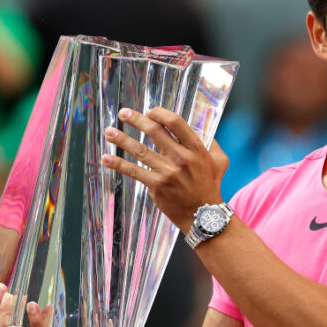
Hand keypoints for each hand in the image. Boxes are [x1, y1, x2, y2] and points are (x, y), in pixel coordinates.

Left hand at [101, 107, 228, 230]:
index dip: (159, 113)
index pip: (175, 122)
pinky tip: (106, 158)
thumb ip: (211, 143)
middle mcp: (181, 157)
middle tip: (123, 113)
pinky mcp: (157, 185)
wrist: (203, 214)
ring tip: (108, 131)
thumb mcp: (219, 161)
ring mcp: (168, 172)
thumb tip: (202, 127)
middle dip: (136, 119)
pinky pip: (134, 171)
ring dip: (122, 139)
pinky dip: (119, 164)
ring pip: (140, 150)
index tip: (149, 112)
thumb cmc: (210, 185)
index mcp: (195, 148)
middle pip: (154, 131)